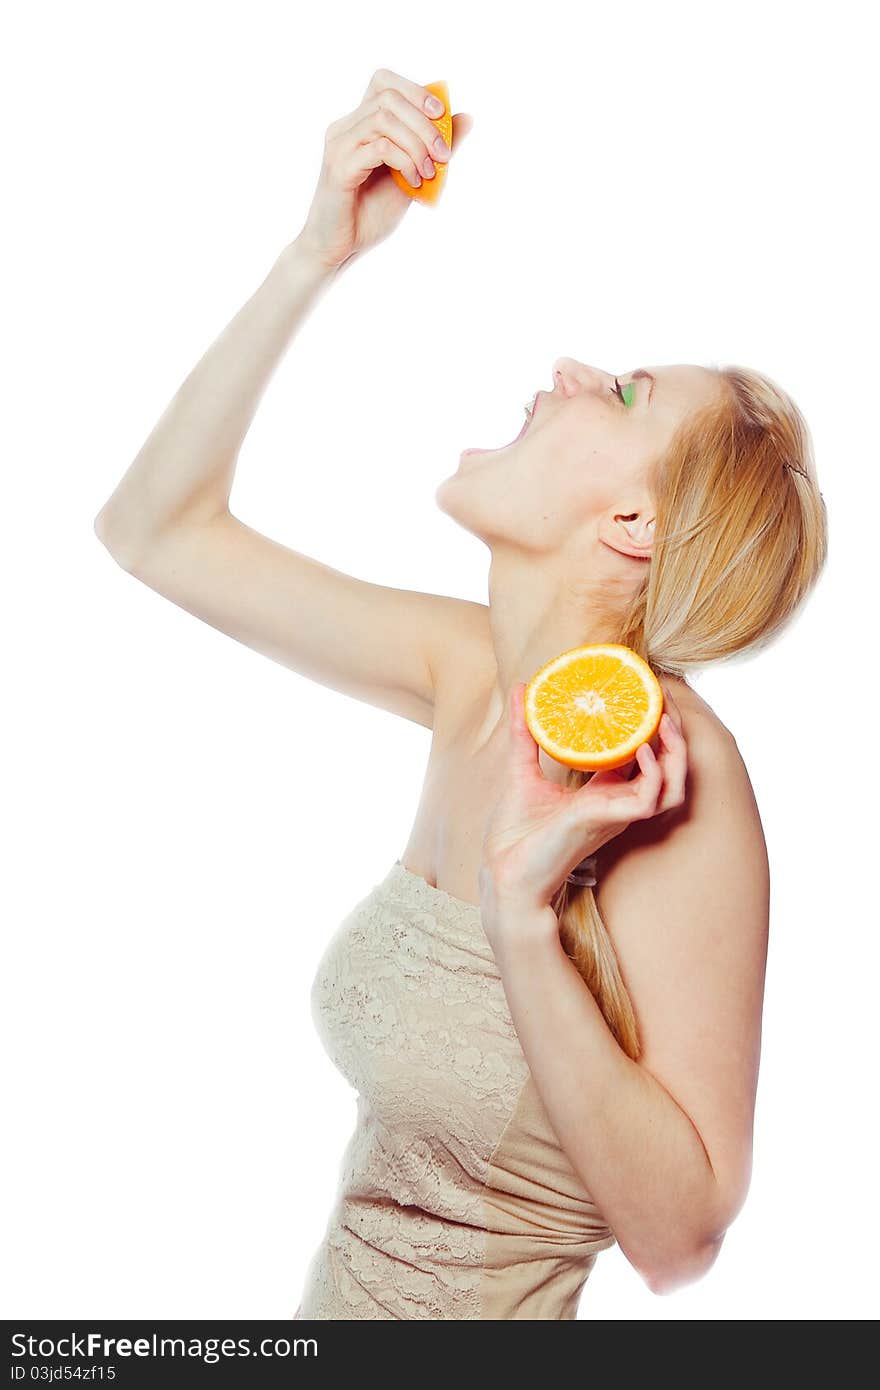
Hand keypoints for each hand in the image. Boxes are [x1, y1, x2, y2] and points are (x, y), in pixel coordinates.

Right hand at [294, 68, 472, 273]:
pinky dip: (404, 161)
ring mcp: (339, 146)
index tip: (441, 115)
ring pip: (383, 118)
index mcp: (359, 125)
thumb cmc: (370, 215)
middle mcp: (345, 129)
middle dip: (424, 122)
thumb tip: (466, 118)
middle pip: (388, 97)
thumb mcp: (411, 176)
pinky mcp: (339, 168)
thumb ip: (433, 147)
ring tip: (429, 172)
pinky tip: (413, 182)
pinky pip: (379, 148)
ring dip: (416, 144)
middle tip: (443, 154)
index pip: (384, 82)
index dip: (415, 90)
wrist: (339, 250)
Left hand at [479, 681, 687, 916]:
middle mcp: (617, 804)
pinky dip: (653, 775)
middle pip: (668, 769)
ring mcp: (616, 815)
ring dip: (676, 754)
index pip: (643, 757)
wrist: (503, 871)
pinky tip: (642, 751)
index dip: (653, 728)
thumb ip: (524, 732)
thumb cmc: (515, 834)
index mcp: (603, 793)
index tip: (650, 694)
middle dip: (675, 735)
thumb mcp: (520, 769)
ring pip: (672, 786)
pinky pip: (648, 800)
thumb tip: (520, 690)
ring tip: (665, 721)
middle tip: (664, 701)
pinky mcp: (607, 822)